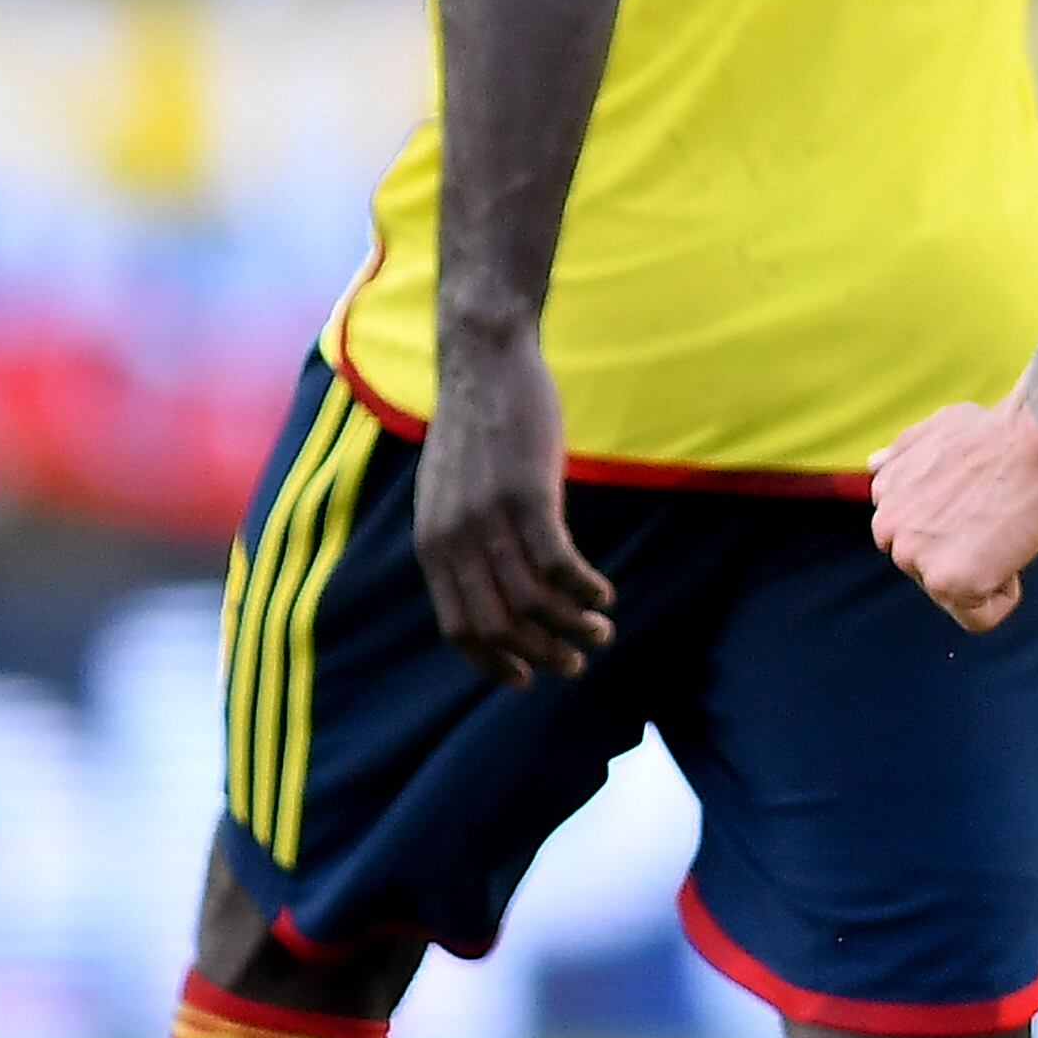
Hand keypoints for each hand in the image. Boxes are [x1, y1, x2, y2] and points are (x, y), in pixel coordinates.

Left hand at [414, 317, 613, 687]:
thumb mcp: (451, 490)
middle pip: (500, 624)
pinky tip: (604, 593)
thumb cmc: (477, 424)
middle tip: (578, 662)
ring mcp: (489, 517)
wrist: (484, 361)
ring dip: (573, 627)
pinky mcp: (528, 494)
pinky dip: (585, 590)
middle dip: (543, 654)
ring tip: (602, 632)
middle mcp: (454, 539)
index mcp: (432, 544)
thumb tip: (490, 582)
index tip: (530, 676)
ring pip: (534, 601)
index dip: (496, 663)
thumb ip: (462, 536)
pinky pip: (560, 565)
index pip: (459, 628)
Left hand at [870, 391, 1037, 631]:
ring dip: (986, 573)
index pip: (917, 542)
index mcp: (883, 499)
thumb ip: (901, 455)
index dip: (958, 527)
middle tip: (995, 515)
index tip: (980, 500)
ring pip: (956, 597)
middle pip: (934, 572)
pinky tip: (1011, 550)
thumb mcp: (933, 431)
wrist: (1032, 438)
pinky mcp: (948, 582)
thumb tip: (872, 464)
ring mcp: (914, 558)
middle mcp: (888, 530)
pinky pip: (981, 617)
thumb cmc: (995, 431)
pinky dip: (1005, 595)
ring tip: (1003, 528)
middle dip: (968, 553)